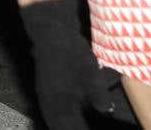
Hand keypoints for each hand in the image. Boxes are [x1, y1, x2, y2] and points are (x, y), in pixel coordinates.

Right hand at [20, 0, 114, 129]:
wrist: (50, 30)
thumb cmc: (70, 51)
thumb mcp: (90, 72)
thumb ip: (98, 95)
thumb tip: (105, 110)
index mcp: (60, 103)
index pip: (71, 128)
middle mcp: (50, 102)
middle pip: (59, 126)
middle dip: (69, 129)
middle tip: (81, 129)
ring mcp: (45, 94)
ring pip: (54, 118)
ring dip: (63, 124)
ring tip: (73, 125)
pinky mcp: (46, 86)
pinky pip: (52, 109)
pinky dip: (60, 116)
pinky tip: (68, 112)